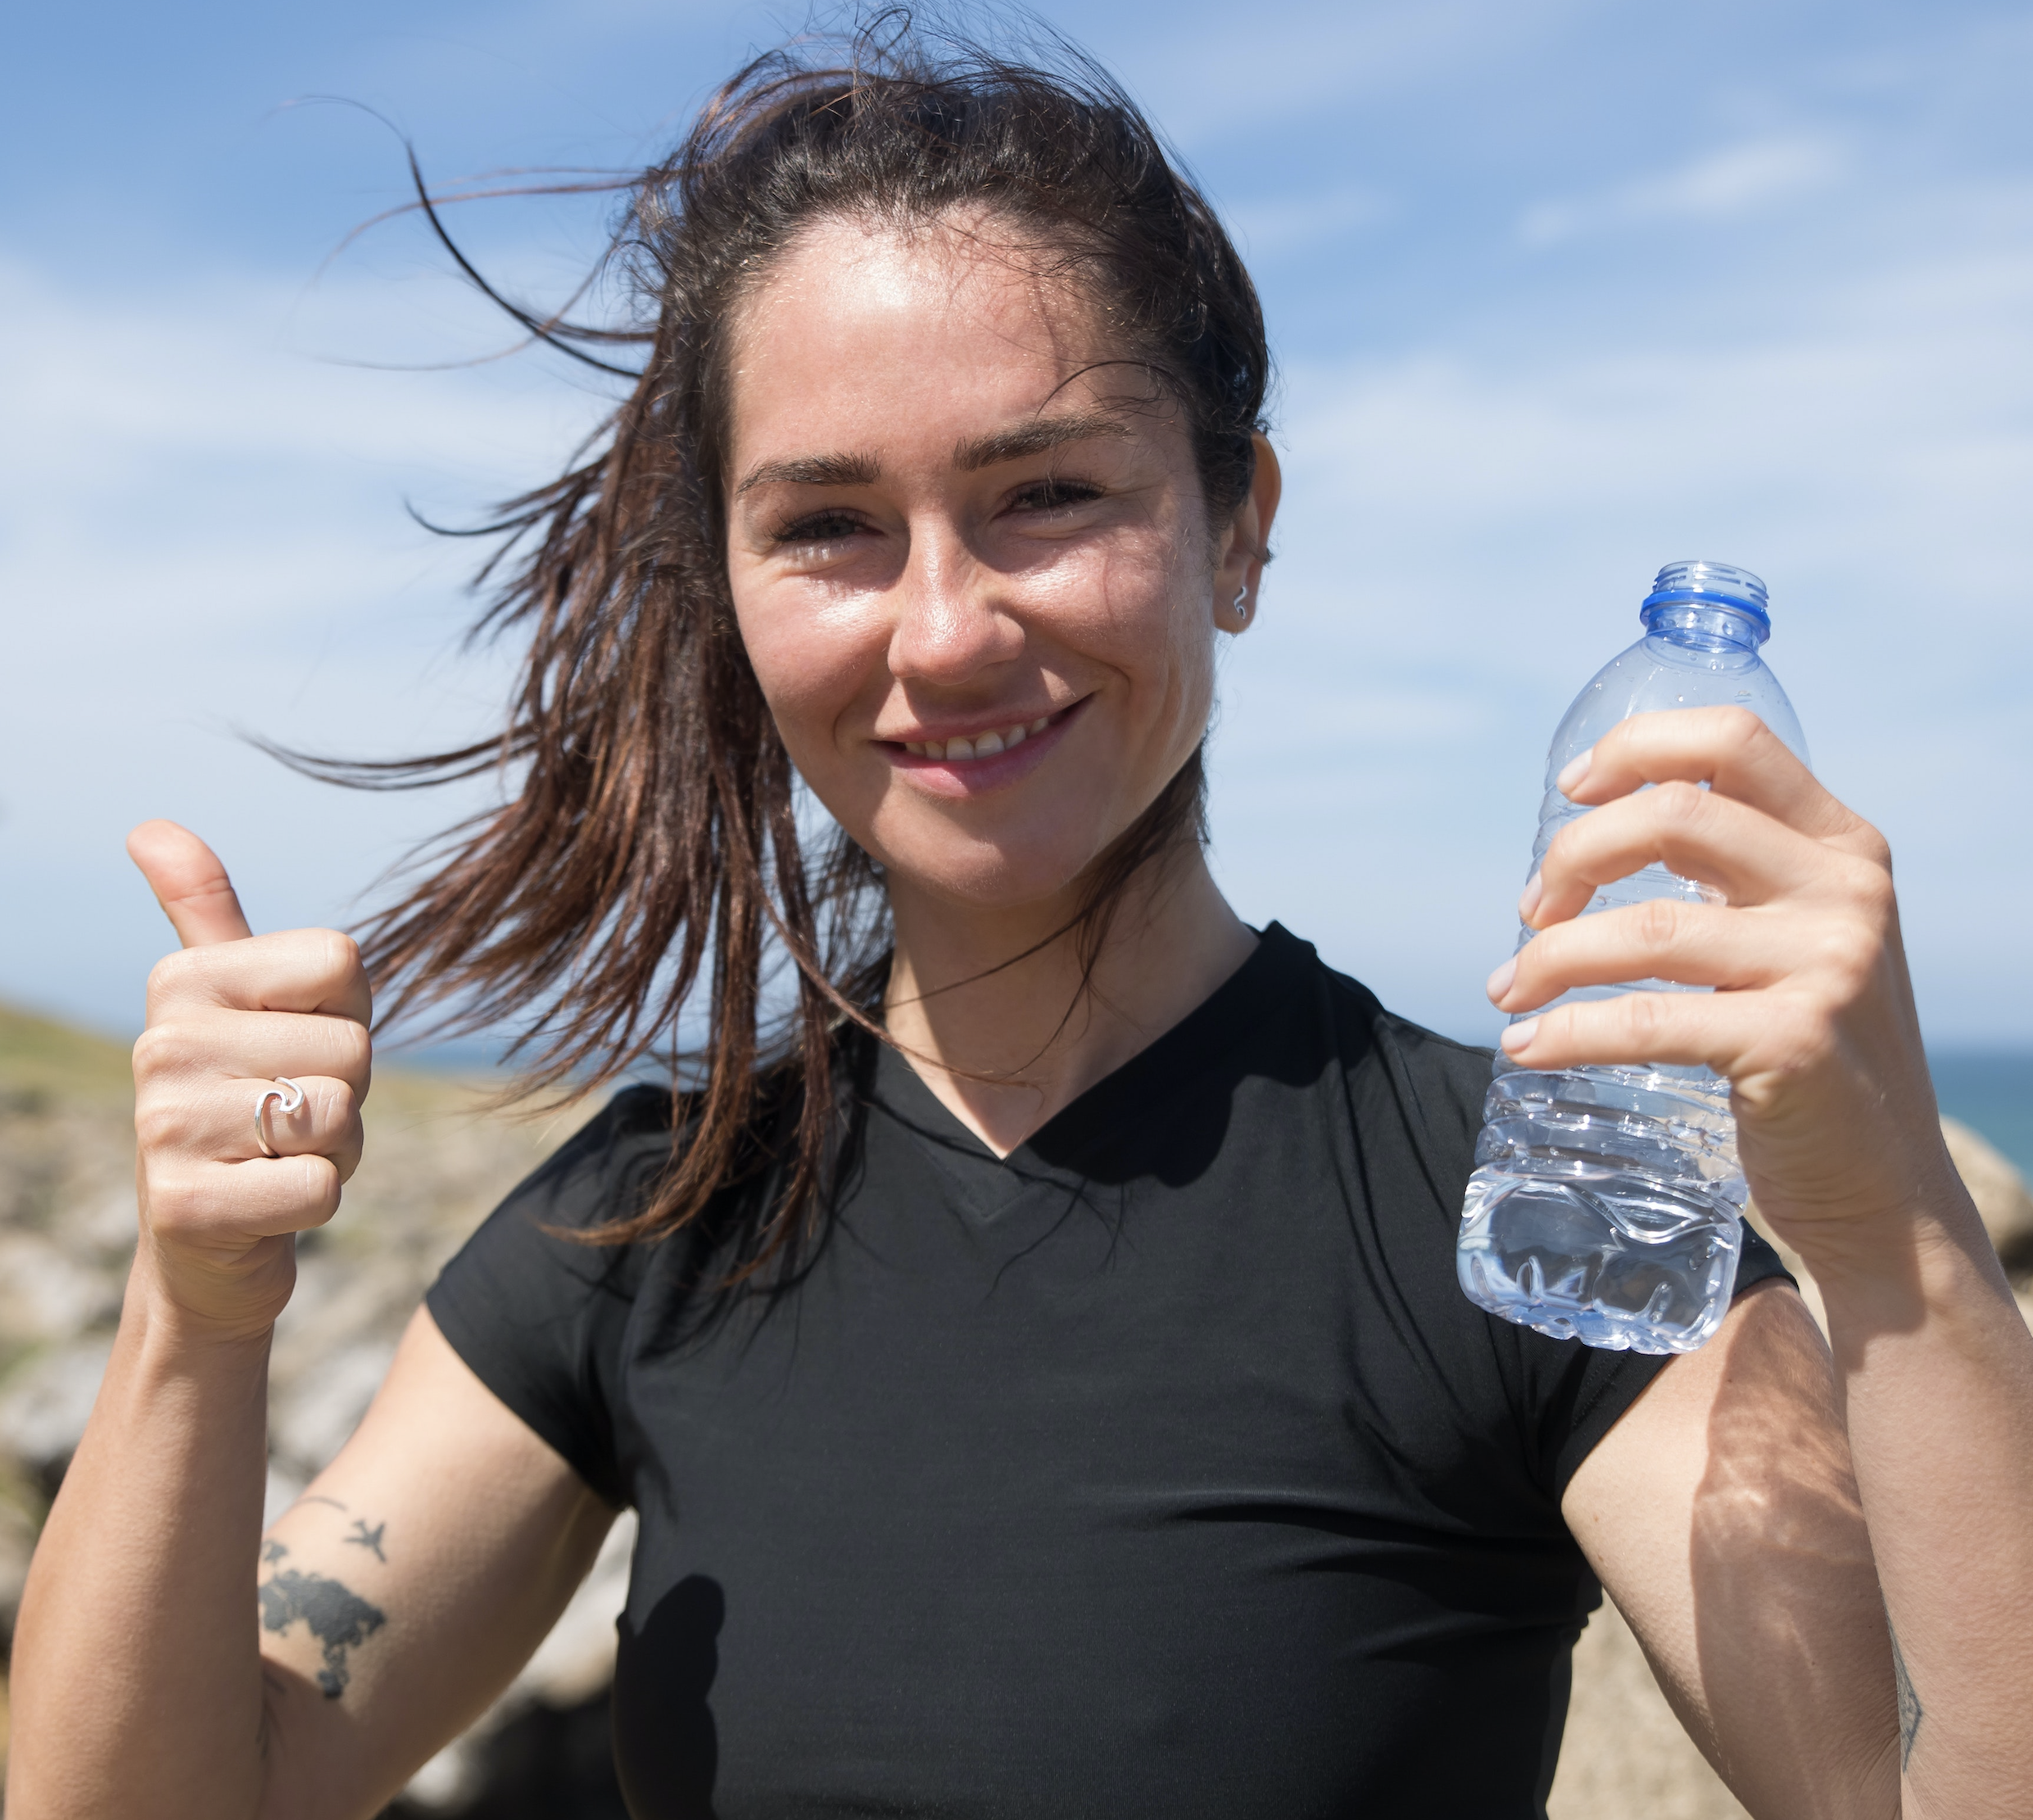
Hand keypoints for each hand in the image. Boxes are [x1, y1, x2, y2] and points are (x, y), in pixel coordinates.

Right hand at [127, 821, 371, 1337]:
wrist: (210, 1241)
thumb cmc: (249, 1103)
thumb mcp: (233, 1001)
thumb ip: (205, 912)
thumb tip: (149, 826)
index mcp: (184, 983)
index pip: (343, 963)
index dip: (347, 1015)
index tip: (296, 1046)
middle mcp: (162, 1045)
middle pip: (353, 1049)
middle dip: (346, 1094)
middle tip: (289, 1118)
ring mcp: (165, 1127)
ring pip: (341, 1116)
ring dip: (336, 1149)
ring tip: (279, 1158)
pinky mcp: (186, 1207)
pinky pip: (321, 1187)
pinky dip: (316, 1201)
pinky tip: (266, 1204)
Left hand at [1484, 708, 1966, 1274]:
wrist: (1885, 1190)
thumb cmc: (1812, 1056)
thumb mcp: (1796, 939)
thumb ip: (1731, 878)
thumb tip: (1593, 837)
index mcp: (1844, 845)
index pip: (1733, 741)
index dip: (1635, 748)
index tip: (1570, 791)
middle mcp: (1846, 890)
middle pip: (1673, 815)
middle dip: (1573, 858)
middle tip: (1531, 913)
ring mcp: (1828, 964)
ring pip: (1644, 926)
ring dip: (1550, 957)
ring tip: (1510, 989)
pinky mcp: (1793, 1042)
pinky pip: (1644, 1019)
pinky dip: (1567, 1030)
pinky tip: (1527, 1045)